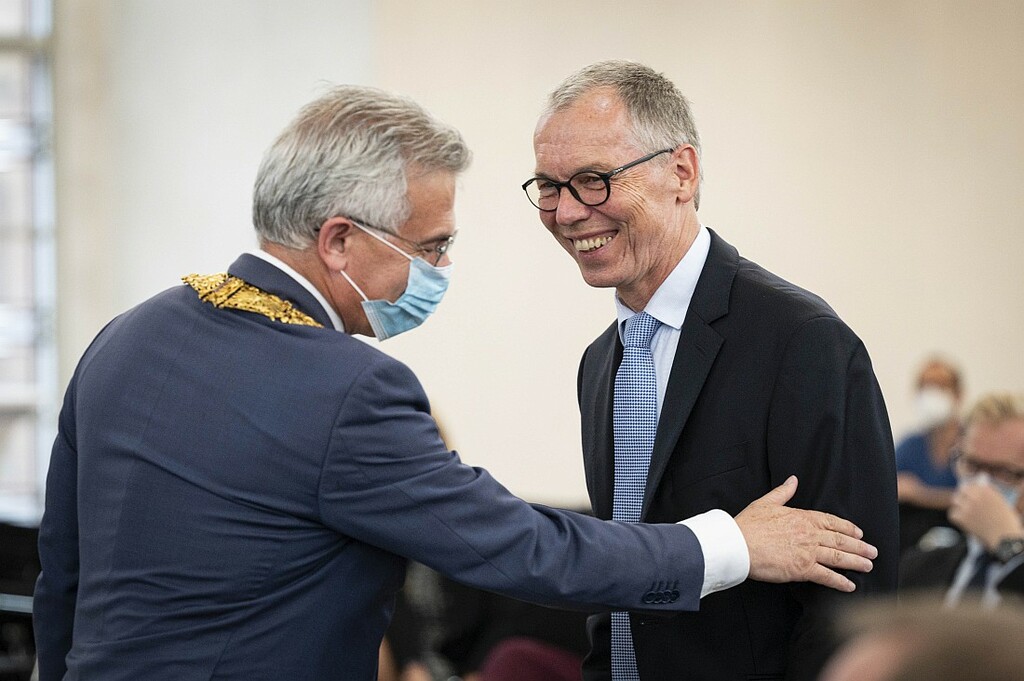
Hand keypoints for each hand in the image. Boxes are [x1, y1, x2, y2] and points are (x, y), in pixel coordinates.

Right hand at [734, 476, 876, 591]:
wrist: (738, 544)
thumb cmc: (748, 524)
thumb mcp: (766, 502)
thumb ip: (783, 492)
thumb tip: (793, 480)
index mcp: (802, 517)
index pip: (831, 521)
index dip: (848, 528)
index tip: (859, 533)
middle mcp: (809, 534)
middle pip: (840, 540)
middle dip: (859, 546)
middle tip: (873, 552)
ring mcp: (808, 552)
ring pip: (839, 557)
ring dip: (856, 562)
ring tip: (868, 566)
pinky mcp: (803, 569)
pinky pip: (827, 576)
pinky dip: (840, 581)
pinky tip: (850, 585)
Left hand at [948, 481, 1023, 550]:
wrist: (1005, 538)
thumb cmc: (1006, 522)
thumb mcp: (1000, 503)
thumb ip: (989, 494)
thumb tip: (977, 488)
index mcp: (986, 490)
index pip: (971, 485)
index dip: (969, 489)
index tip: (967, 492)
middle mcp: (975, 496)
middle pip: (961, 491)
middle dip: (962, 496)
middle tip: (962, 500)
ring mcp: (967, 506)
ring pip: (956, 502)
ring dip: (959, 507)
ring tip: (964, 513)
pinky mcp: (961, 517)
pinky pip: (953, 514)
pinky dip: (957, 518)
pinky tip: (963, 522)